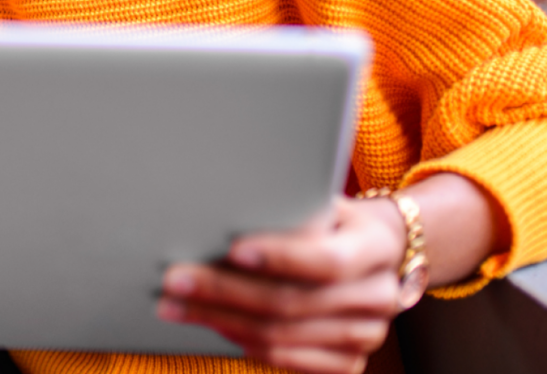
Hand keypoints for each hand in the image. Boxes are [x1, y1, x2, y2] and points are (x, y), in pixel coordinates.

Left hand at [157, 195, 405, 373]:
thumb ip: (290, 206)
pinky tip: (211, 322)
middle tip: (176, 279)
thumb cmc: (333, 214)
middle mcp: (378, 296)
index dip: (280, 256)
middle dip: (224, 291)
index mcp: (376, 246)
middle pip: (292, 302)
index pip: (328, 259)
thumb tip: (224, 205)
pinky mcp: (348, 362)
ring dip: (219, 319)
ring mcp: (367, 336)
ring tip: (176, 304)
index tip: (231, 249)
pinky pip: (286, 360)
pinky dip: (242, 340)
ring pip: (281, 336)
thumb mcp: (322, 198)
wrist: (377, 249)